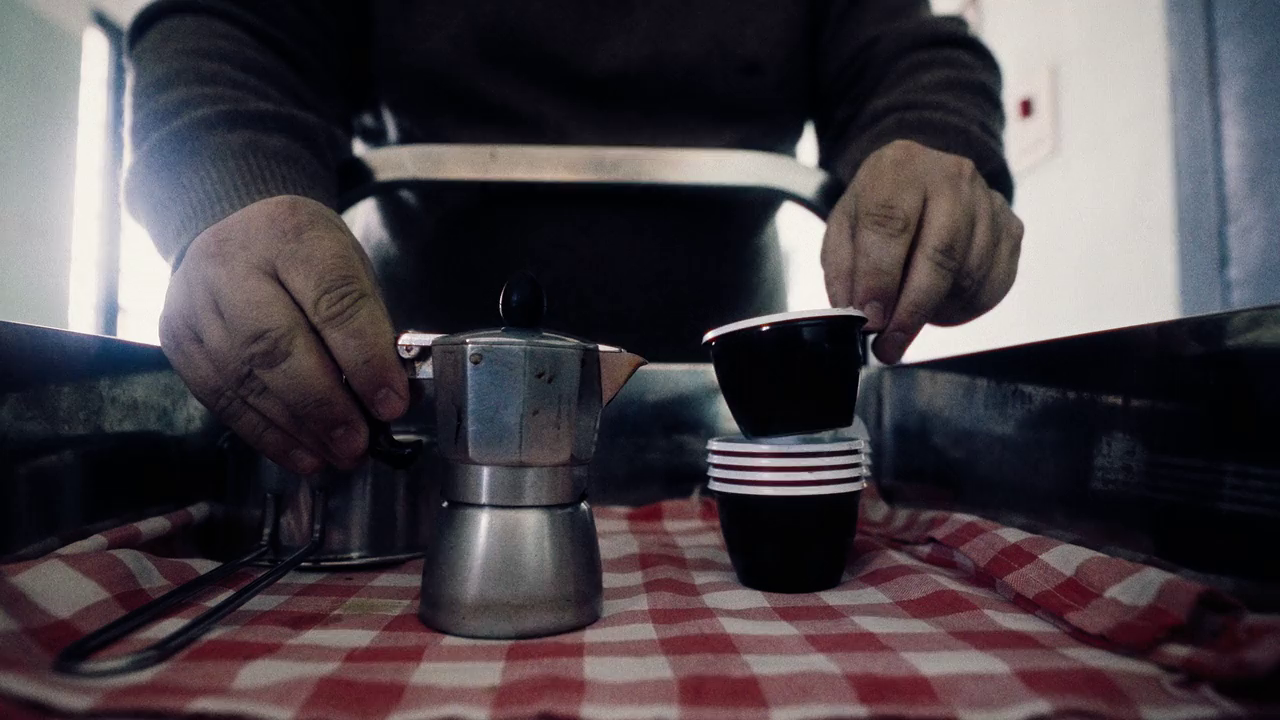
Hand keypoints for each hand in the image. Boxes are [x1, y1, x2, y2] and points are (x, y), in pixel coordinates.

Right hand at [159, 195, 407, 473]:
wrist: (233, 234)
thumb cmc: (304, 258)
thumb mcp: (347, 265)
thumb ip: (368, 325)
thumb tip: (390, 397)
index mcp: (290, 233)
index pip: (332, 300)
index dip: (365, 359)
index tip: (391, 403)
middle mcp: (230, 263)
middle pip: (276, 345)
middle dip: (324, 405)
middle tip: (359, 443)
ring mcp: (193, 302)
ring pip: (245, 378)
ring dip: (298, 429)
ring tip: (339, 455)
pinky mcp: (177, 340)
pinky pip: (221, 398)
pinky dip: (266, 434)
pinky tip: (303, 455)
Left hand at [821, 140, 1023, 362]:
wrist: (922, 182)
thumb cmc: (879, 208)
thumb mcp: (844, 228)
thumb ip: (844, 269)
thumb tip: (856, 311)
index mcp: (899, 167)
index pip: (890, 224)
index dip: (879, 278)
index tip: (869, 319)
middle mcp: (951, 176)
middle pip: (940, 254)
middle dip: (911, 310)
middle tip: (889, 344)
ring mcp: (988, 201)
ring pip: (968, 276)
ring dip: (935, 310)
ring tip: (908, 314)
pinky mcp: (1011, 227)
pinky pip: (993, 285)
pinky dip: (962, 307)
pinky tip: (939, 301)